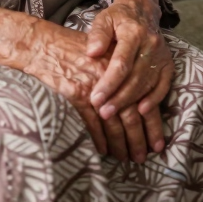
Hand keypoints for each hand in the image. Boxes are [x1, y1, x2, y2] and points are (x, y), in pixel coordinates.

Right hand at [0, 3, 140, 161]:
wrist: (46, 45)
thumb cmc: (75, 48)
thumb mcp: (104, 52)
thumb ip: (119, 72)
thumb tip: (138, 97)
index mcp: (121, 64)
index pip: (142, 97)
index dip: (151, 121)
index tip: (155, 139)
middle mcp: (111, 76)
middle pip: (131, 114)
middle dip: (138, 138)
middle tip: (142, 155)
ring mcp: (94, 87)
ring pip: (113, 123)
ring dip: (120, 143)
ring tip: (125, 157)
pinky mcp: (77, 95)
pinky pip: (92, 124)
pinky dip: (98, 139)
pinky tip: (102, 150)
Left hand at [85, 0, 173, 158]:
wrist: (142, 10)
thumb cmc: (118, 18)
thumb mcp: (104, 19)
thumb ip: (98, 34)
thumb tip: (92, 52)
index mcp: (133, 32)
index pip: (121, 62)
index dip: (109, 83)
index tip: (95, 99)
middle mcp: (151, 43)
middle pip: (135, 76)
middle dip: (118, 97)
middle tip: (102, 113)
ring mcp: (161, 54)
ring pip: (147, 83)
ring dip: (130, 102)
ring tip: (112, 113)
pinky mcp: (167, 63)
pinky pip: (163, 85)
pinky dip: (154, 99)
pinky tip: (141, 111)